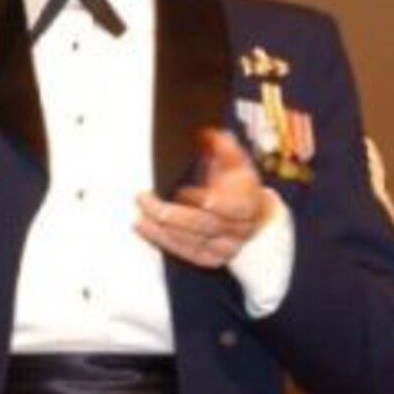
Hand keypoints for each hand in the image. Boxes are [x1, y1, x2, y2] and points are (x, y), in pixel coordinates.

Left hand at [135, 129, 269, 268]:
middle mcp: (237, 231)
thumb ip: (225, 150)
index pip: (229, 208)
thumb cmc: (241, 188)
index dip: (207, 201)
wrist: (253, 217)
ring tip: (140, 216)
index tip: (183, 191)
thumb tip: (209, 134)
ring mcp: (224, 248)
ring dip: (161, 230)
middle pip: (205, 226)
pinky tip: (145, 229)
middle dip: (174, 215)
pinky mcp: (209, 259)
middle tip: (148, 201)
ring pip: (192, 242)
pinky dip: (161, 241)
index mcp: (247, 207)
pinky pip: (183, 252)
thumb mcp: (238, 165)